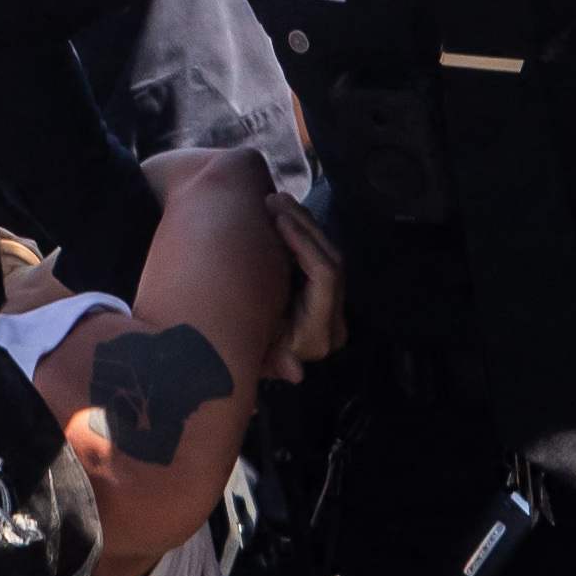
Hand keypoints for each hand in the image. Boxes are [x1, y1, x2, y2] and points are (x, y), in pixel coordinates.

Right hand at [259, 188, 344, 375]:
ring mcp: (333, 306)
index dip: (305, 245)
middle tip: (273, 200)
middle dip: (303, 226)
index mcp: (320, 335)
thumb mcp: (255, 356)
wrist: (241, 356)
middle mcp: (334, 321)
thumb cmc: (243, 354)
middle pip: (331, 260)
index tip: (279, 220)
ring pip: (328, 253)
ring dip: (302, 223)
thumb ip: (274, 362)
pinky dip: (302, 233)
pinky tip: (283, 215)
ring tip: (275, 200)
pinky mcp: (325, 294)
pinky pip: (320, 255)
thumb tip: (297, 375)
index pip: (326, 279)